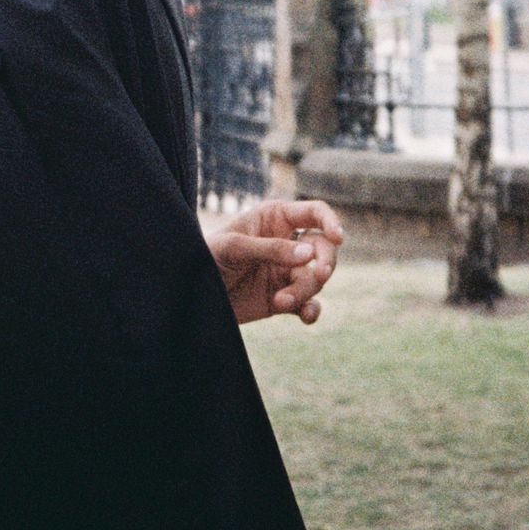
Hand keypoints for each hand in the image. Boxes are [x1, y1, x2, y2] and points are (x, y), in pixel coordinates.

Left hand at [205, 198, 343, 324]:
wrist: (190, 294)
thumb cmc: (207, 257)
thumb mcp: (234, 248)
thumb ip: (271, 249)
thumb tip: (310, 256)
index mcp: (276, 218)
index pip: (314, 212)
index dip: (330, 221)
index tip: (338, 237)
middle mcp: (287, 242)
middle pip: (323, 248)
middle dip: (325, 262)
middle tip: (320, 275)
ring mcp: (286, 271)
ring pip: (315, 279)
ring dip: (304, 291)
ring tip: (281, 301)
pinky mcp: (283, 298)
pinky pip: (308, 304)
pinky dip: (311, 311)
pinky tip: (306, 317)